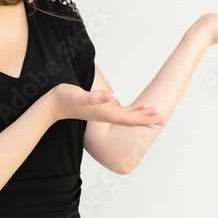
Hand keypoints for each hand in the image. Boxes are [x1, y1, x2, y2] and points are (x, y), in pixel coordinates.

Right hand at [46, 84, 166, 127]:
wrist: (52, 106)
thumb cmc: (63, 99)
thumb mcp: (78, 95)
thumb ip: (95, 97)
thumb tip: (112, 96)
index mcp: (104, 113)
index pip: (128, 119)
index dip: (144, 120)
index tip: (158, 121)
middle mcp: (106, 116)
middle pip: (132, 120)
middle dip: (148, 121)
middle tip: (165, 120)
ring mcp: (104, 114)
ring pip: (129, 117)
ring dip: (143, 116)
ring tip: (157, 114)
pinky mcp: (101, 109)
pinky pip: (122, 112)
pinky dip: (133, 110)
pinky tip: (140, 106)